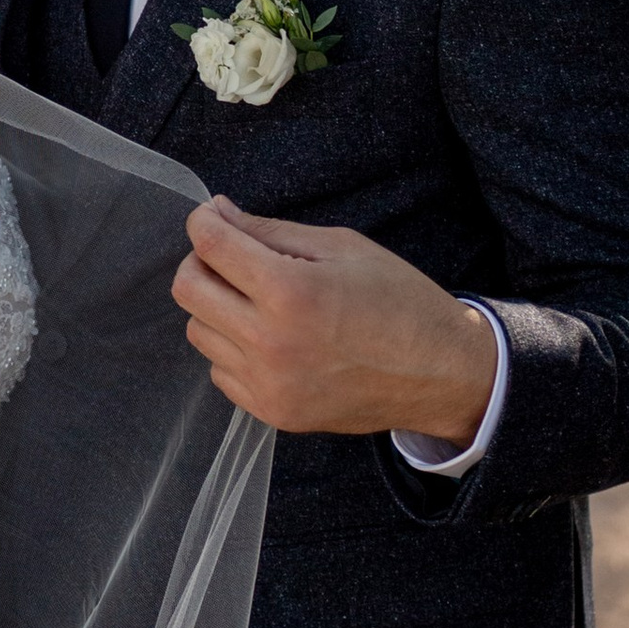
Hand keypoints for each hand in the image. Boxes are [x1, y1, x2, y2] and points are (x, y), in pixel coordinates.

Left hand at [173, 200, 497, 445]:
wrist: (440, 373)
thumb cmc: (399, 300)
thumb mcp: (342, 247)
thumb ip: (272, 231)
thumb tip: (218, 214)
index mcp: (291, 292)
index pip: (210, 246)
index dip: (203, 222)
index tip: (211, 217)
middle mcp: (270, 342)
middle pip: (188, 290)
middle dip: (202, 262)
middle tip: (232, 256)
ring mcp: (268, 384)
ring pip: (198, 332)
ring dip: (216, 307)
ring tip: (258, 300)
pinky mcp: (273, 413)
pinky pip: (220, 371)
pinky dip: (233, 348)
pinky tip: (270, 338)